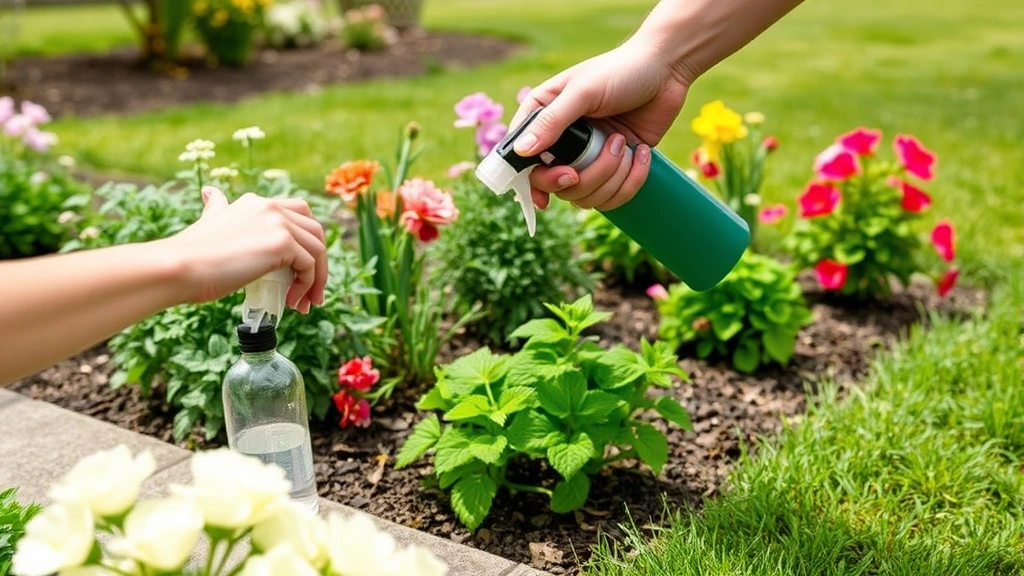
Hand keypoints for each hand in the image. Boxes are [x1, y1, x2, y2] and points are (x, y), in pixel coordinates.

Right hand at [159, 186, 327, 312]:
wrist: (180, 268)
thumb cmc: (192, 256)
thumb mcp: (208, 222)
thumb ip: (216, 208)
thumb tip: (209, 192)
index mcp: (256, 202)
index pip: (299, 214)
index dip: (307, 243)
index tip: (300, 271)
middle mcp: (269, 206)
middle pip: (315, 232)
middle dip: (319, 263)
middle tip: (310, 293)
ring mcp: (278, 222)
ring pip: (318, 250)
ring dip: (317, 280)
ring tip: (303, 304)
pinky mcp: (282, 242)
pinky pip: (310, 265)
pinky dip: (307, 285)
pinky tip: (292, 300)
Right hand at [510, 39, 691, 210]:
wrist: (666, 71)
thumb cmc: (621, 71)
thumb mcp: (583, 92)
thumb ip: (552, 121)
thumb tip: (522, 150)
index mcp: (542, 118)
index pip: (523, 161)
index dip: (537, 179)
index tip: (566, 178)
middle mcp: (561, 143)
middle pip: (557, 187)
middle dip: (588, 176)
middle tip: (611, 148)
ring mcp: (588, 159)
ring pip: (586, 197)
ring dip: (613, 176)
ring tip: (626, 142)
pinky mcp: (614, 170)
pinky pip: (613, 198)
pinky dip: (631, 181)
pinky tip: (642, 154)